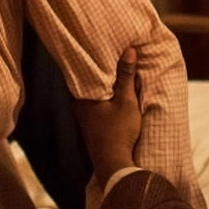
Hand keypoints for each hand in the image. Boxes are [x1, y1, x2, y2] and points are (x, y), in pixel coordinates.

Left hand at [72, 53, 142, 181]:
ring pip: (95, 92)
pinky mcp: (92, 124)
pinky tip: (117, 90)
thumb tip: (129, 50)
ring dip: (107, 82)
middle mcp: (79, 104)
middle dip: (102, 69)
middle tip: (113, 51)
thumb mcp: (126, 102)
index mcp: (83, 96)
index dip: (95, 57)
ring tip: (118, 67)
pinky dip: (107, 94)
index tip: (103, 44)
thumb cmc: (118, 132)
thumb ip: (126, 76)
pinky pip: (98, 102)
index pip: (86, 69)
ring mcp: (84, 115)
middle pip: (91, 80)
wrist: (114, 164)